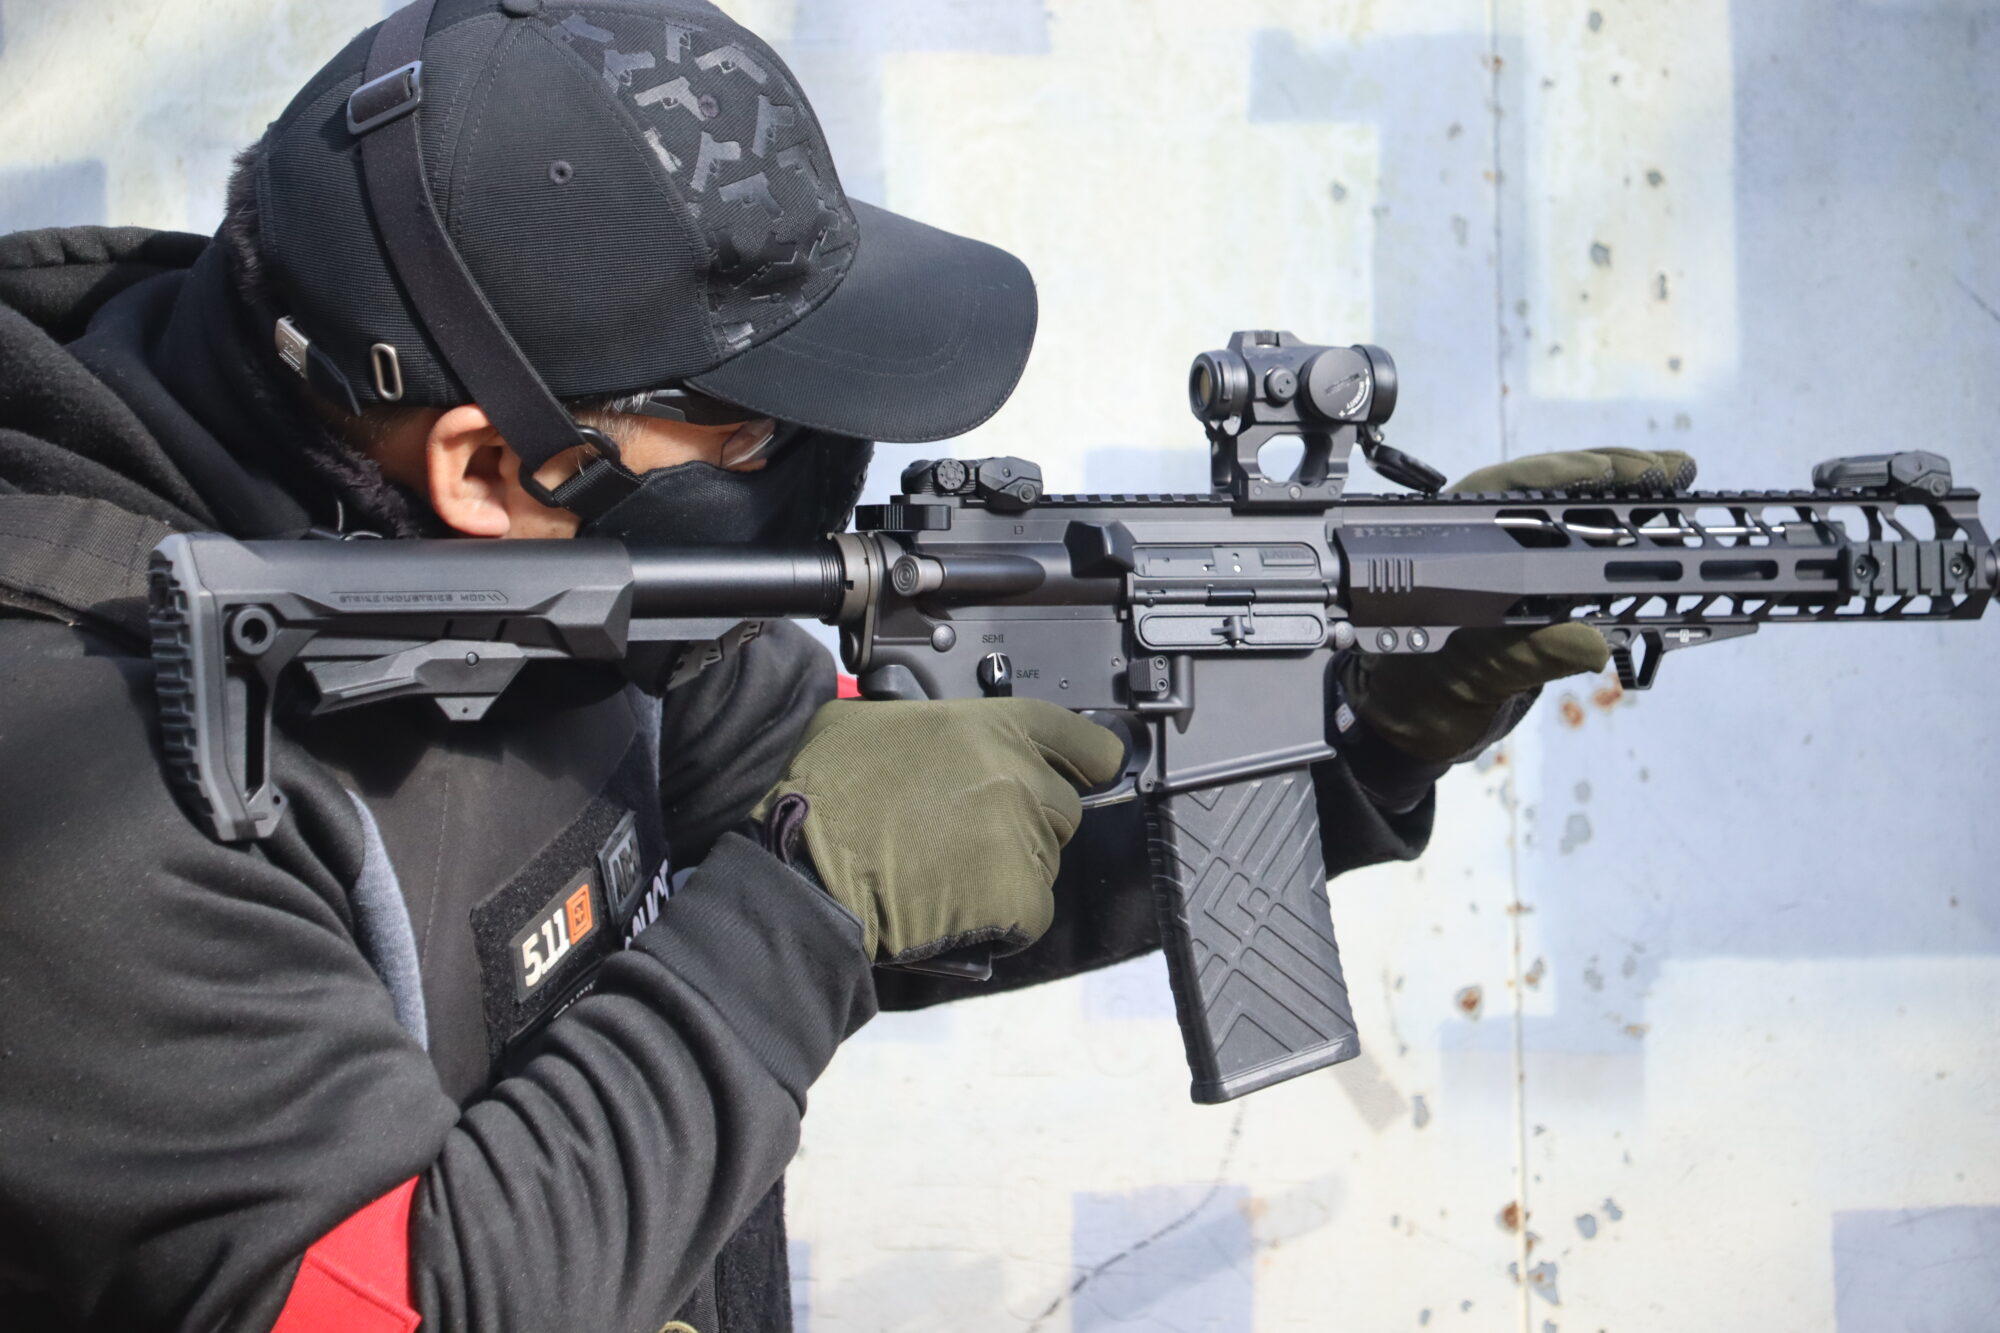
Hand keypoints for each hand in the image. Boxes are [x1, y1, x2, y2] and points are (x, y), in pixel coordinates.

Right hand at [754, 698, 1124, 964]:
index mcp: (989, 726)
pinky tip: (956, 909)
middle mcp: (1016, 776)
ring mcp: (1019, 837)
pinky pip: (1032, 912)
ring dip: (1010, 872)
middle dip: (1029, 824)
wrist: (802, 867)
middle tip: (972, 838)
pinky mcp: (1016, 896)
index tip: (1086, 773)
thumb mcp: (867, 721)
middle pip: (1065, 808)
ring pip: (1046, 861)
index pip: (1082, 741)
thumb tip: (927, 731)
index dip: (1085, 762)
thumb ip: (923, 723)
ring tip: (949, 875)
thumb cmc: (821, 793)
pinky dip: (1004, 920)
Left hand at [1344, 447, 1695, 762]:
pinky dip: (1621, 546)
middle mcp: (1478, 542)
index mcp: (1444, 547)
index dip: (1561, 475)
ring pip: (1569, 518)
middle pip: (1546, 493)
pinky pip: (1580, 557)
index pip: (1503, 491)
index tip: (1612, 471)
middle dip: (1609, 476)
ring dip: (1623, 502)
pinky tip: (1661, 534)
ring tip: (1677, 482)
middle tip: (1669, 470)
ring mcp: (1509, 563)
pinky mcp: (1535, 590)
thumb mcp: (1465, 679)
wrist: (1412, 726)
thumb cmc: (1417, 694)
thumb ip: (1521, 658)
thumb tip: (1590, 643)